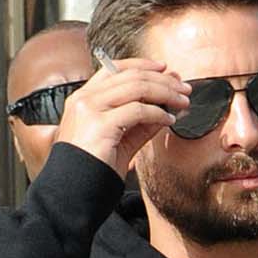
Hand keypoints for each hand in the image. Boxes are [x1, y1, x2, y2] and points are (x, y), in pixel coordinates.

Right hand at [57, 60, 191, 177]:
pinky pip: (139, 111)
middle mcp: (84, 99)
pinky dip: (159, 113)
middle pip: (130, 76)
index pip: (114, 69)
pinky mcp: (100, 124)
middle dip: (163, 80)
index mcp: (83, 98)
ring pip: (137, 87)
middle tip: (184, 88)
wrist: (73, 192)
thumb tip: (166, 108)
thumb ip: (140, 122)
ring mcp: (89, 109)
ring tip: (182, 102)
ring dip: (165, 92)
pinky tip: (169, 120)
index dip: (143, 65)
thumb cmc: (94, 169)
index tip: (165, 70)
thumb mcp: (120, 139)